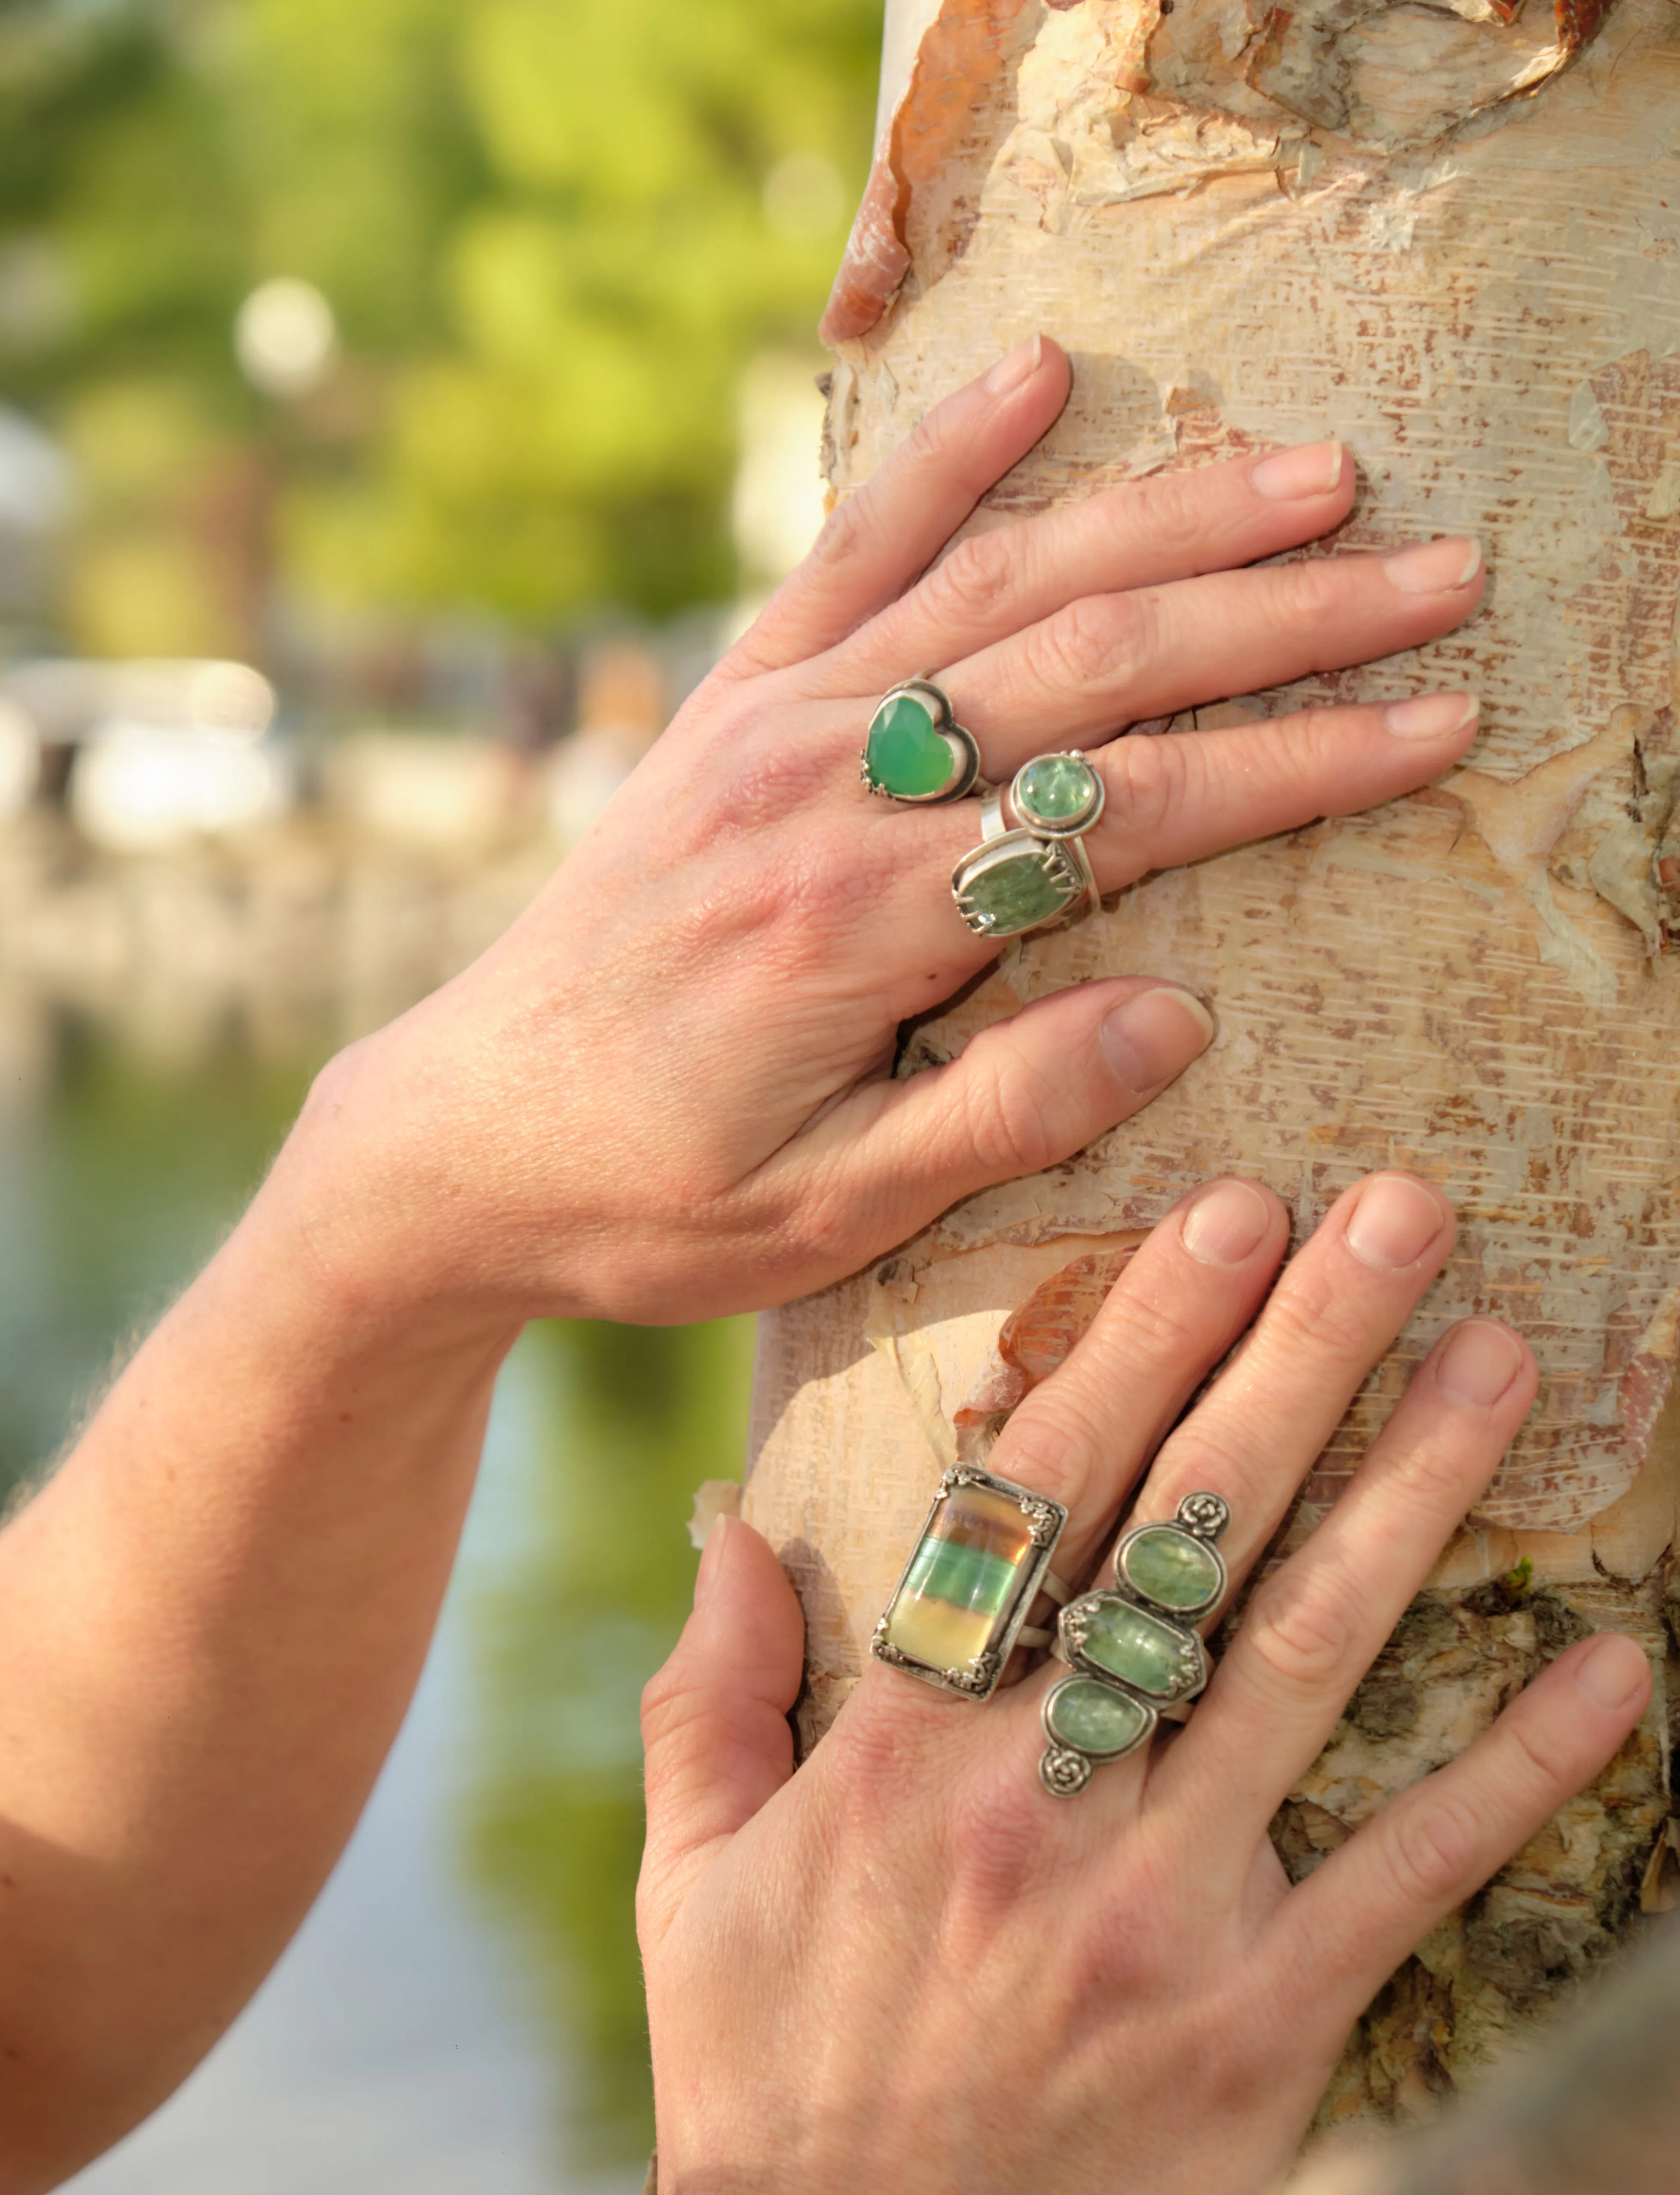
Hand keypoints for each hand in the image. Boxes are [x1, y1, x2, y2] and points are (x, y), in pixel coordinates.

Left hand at [281, 338, 1485, 1332]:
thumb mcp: (823, 1216)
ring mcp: (765, 728)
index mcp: (858, 926)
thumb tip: (1178, 1018)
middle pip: (1087, 664)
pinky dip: (941, 457)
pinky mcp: (723, 706)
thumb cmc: (644, 1203)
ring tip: (1311, 471)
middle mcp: (817, 791)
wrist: (456, 1143)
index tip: (1429, 721)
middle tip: (1432, 571)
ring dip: (1163, 517)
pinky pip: (844, 553)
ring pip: (995, 584)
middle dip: (1277, 615)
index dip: (1294, 763)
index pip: (1126, 811)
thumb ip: (1001, 1112)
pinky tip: (1038, 374)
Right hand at [613, 1172, 1649, 2194]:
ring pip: (1306, 1659)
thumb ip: (712, 1686)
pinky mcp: (1253, 2026)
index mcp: (899, 1750)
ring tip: (1503, 1361)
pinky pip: (1406, 1871)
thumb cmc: (759, 2095)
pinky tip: (1610, 1668)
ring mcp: (1154, 1911)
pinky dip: (1514, 1768)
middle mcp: (1032, 1801)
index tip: (1226, 1216)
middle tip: (1403, 1216)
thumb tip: (736, 1511)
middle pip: (1190, 1535)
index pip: (1039, 1495)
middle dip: (1304, 1356)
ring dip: (1416, 1497)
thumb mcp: (691, 1884)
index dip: (1141, 1341)